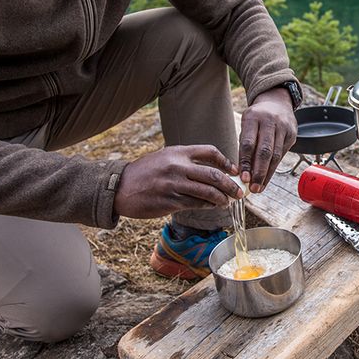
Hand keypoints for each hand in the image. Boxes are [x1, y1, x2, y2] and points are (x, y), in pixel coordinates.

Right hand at [113, 145, 242, 218]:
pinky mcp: (170, 201)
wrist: (120, 187)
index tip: (234, 171)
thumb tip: (213, 171)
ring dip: (221, 199)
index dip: (226, 162)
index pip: (210, 152)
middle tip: (238, 193)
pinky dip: (207, 206)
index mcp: (178, 152)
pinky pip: (195, 204)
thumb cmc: (145, 173)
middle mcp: (177, 166)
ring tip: (226, 202)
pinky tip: (211, 207)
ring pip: (207, 192)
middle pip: (213, 175)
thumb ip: (186, 161)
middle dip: (230, 185)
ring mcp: (174, 184)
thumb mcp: (165, 157)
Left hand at [238, 87, 297, 192]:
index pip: (249, 143)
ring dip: (267, 174)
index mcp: (253, 117)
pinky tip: (266, 178)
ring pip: (275, 155)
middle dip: (259, 172)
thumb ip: (245, 146)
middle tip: (253, 188)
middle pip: (265, 151)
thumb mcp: (247, 126)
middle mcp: (270, 121)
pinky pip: (282, 154)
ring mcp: (283, 127)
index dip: (246, 162)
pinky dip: (273, 168)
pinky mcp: (292, 134)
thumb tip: (242, 172)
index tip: (242, 178)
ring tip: (259, 187)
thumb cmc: (257, 119)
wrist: (277, 103)